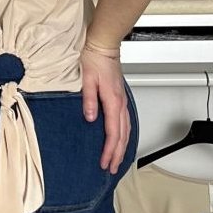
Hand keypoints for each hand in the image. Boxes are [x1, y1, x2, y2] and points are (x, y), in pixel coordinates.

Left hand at [80, 48, 128, 173]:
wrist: (103, 44)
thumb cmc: (94, 58)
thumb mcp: (86, 79)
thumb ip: (89, 100)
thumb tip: (90, 118)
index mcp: (113, 100)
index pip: (113, 132)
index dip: (109, 150)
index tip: (104, 162)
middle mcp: (120, 103)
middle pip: (122, 135)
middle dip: (117, 154)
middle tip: (111, 168)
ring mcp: (122, 101)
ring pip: (126, 129)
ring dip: (122, 146)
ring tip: (117, 160)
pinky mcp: (120, 98)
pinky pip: (125, 121)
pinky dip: (124, 135)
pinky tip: (121, 140)